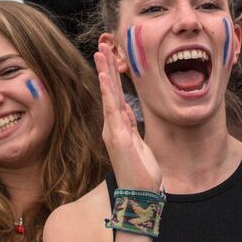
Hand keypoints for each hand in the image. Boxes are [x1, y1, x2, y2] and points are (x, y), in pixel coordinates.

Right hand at [95, 41, 160, 191]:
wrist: (139, 195)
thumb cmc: (141, 173)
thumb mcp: (139, 144)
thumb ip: (131, 126)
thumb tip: (127, 110)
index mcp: (119, 127)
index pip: (115, 96)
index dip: (112, 77)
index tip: (110, 58)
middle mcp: (112, 126)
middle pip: (109, 91)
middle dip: (106, 68)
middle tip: (102, 46)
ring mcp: (113, 130)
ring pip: (108, 95)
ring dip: (105, 73)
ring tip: (101, 53)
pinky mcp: (117, 136)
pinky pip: (112, 108)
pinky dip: (107, 91)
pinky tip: (104, 76)